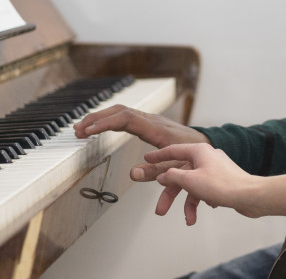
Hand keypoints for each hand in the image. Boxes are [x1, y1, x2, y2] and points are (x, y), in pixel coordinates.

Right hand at [73, 105, 209, 180]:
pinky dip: (111, 120)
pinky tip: (101, 127)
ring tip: (83, 128)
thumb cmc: (194, 157)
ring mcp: (151, 120)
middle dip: (97, 118)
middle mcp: (153, 120)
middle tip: (78, 129)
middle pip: (120, 111)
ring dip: (102, 117)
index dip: (104, 123)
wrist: (207, 145)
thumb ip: (155, 172)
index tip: (86, 131)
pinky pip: (127, 117)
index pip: (125, 119)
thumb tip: (132, 174)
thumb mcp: (176, 167)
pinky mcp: (151, 124)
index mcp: (157, 128)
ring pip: (122, 112)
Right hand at [147, 142, 260, 224]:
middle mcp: (207, 157)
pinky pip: (205, 189)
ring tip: (189, 220)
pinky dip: (201, 201)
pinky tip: (207, 208)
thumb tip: (163, 175)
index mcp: (199, 151)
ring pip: (193, 185)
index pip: (173, 151)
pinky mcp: (222, 180)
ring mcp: (215, 168)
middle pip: (181, 174)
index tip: (147, 158)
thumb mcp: (190, 181)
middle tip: (160, 210)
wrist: (249, 195)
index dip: (159, 156)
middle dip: (171, 194)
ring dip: (189, 204)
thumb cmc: (223, 185)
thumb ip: (173, 176)